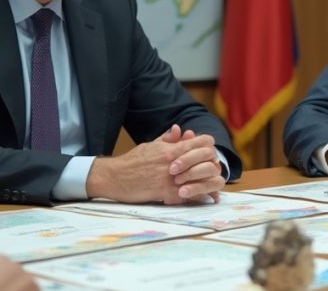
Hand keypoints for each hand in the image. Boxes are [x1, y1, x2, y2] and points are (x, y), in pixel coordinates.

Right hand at [88, 131, 225, 203]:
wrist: (114, 177)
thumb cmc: (131, 162)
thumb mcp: (150, 146)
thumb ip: (167, 139)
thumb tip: (179, 129)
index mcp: (172, 149)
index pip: (203, 142)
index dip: (209, 146)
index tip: (207, 152)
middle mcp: (175, 162)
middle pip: (208, 159)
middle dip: (213, 163)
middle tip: (212, 169)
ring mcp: (171, 178)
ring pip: (203, 178)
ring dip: (208, 181)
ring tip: (210, 184)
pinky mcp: (166, 193)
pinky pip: (190, 195)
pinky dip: (197, 196)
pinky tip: (201, 197)